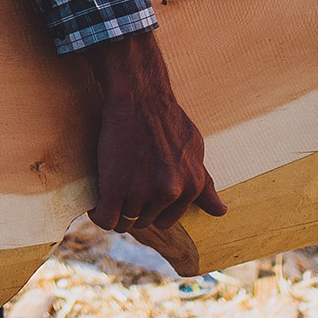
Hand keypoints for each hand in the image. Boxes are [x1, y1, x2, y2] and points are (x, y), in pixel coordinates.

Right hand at [85, 31, 225, 233]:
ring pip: (123, 221)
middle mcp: (170, 192)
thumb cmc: (167, 120)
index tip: (140, 196)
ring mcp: (141, 191)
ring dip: (114, 211)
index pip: (166, 220)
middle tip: (123, 188)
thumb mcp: (195, 150)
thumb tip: (221, 212)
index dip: (150, 209)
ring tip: (109, 192)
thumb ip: (205, 184)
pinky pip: (104, 218)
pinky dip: (98, 214)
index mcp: (191, 186)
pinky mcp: (115, 187)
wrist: (139, 96)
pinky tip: (95, 203)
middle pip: (143, 220)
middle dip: (133, 209)